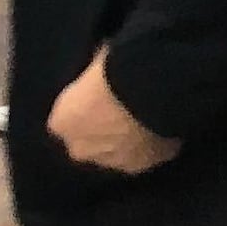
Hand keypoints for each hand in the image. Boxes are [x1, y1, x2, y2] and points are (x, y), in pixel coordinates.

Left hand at [48, 47, 180, 175]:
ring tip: (150, 118)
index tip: (105, 93)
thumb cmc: (118, 67)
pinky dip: (153, 144)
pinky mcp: (140, 167)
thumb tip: (104, 61)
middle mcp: (79, 149)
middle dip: (104, 129)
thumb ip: (98, 67)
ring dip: (128, 140)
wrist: (150, 89)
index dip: (87, 105)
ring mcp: (110, 162)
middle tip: (128, 107)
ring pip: (117, 152)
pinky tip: (166, 127)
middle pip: (90, 141)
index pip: (68, 118)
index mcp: (60, 122)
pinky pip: (146, 155)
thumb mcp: (101, 58)